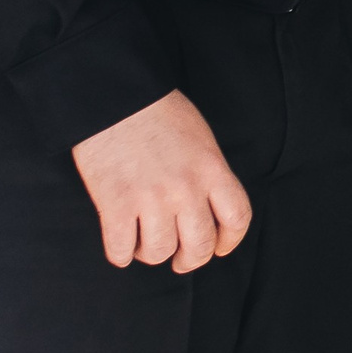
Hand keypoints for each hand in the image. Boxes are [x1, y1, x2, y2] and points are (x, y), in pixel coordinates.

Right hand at [72, 90, 251, 273]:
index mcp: (212, 169)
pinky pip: (121, 249)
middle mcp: (187, 188)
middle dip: (190, 259)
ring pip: (159, 251)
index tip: (218, 247)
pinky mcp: (115, 202)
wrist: (114, 93)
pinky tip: (121, 246)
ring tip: (143, 242)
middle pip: (199, 246)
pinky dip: (121, 254)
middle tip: (180, 259)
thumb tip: (204, 204)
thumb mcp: (199, 136)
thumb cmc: (157, 109)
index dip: (229, 241)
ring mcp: (151, 198)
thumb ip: (206, 171)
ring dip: (151, 253)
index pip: (237, 219)